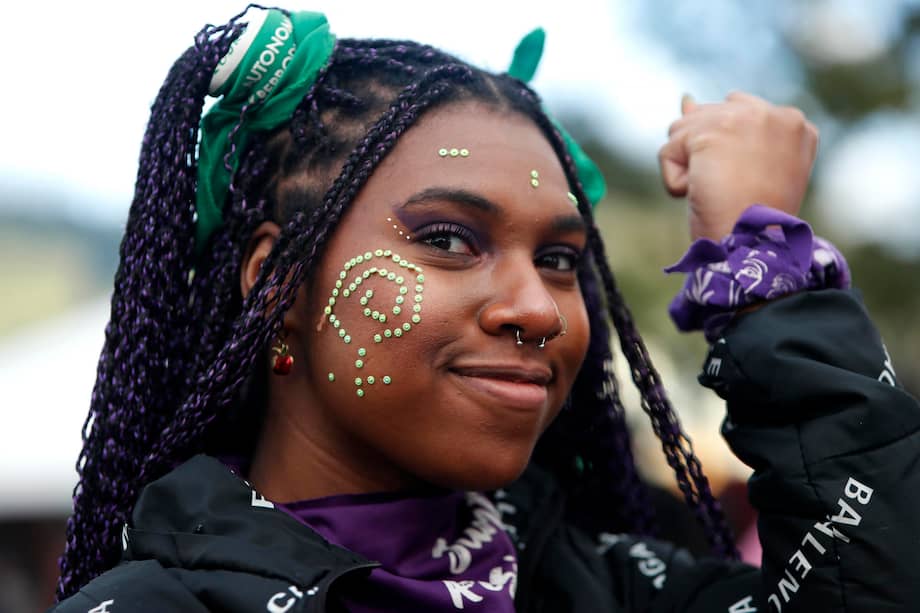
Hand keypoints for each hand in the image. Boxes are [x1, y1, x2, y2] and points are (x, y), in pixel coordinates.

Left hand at [659, 92, 817, 240]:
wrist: (750, 246)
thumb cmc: (750, 219)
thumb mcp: (741, 168)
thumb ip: (719, 127)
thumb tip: (686, 99)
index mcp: (795, 124)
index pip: (736, 114)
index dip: (724, 152)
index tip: (742, 181)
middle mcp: (777, 113)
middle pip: (707, 117)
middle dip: (705, 155)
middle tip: (731, 188)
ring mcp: (746, 117)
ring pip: (684, 130)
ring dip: (690, 167)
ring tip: (719, 191)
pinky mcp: (713, 131)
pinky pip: (669, 150)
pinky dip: (675, 180)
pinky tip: (700, 194)